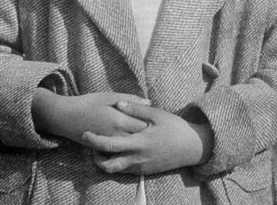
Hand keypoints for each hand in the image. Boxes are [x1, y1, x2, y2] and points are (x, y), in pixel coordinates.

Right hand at [31, 89, 149, 143]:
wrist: (66, 117)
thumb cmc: (89, 103)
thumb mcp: (110, 96)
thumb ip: (130, 99)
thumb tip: (149, 101)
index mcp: (119, 120)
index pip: (143, 125)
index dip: (149, 121)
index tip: (152, 117)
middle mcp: (116, 135)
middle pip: (138, 138)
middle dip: (144, 133)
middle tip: (149, 127)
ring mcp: (109, 144)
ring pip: (129, 147)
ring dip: (135, 141)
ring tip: (138, 134)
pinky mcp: (103, 150)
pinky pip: (119, 152)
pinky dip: (125, 148)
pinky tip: (127, 141)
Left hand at [82, 101, 213, 174]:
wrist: (192, 148)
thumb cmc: (175, 128)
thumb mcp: (158, 115)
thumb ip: (137, 109)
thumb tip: (119, 103)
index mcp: (138, 143)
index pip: (110, 145)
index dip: (95, 140)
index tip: (85, 133)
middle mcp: (136, 158)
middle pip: (107, 163)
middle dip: (94, 155)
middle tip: (89, 143)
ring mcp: (140, 167)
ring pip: (114, 170)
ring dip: (104, 161)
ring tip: (101, 148)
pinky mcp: (144, 171)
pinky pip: (124, 171)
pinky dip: (115, 163)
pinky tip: (116, 151)